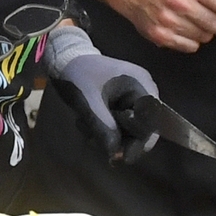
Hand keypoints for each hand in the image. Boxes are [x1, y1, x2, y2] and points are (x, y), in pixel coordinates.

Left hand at [43, 23, 166, 163]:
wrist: (64, 58)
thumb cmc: (79, 74)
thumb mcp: (90, 102)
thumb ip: (104, 128)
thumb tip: (116, 155)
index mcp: (142, 86)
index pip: (152, 123)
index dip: (139, 143)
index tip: (122, 157)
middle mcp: (142, 92)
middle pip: (140, 129)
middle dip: (118, 139)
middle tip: (96, 142)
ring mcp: (131, 97)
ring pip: (127, 129)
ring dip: (107, 135)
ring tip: (85, 128)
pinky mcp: (119, 103)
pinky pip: (118, 123)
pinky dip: (103, 128)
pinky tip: (85, 123)